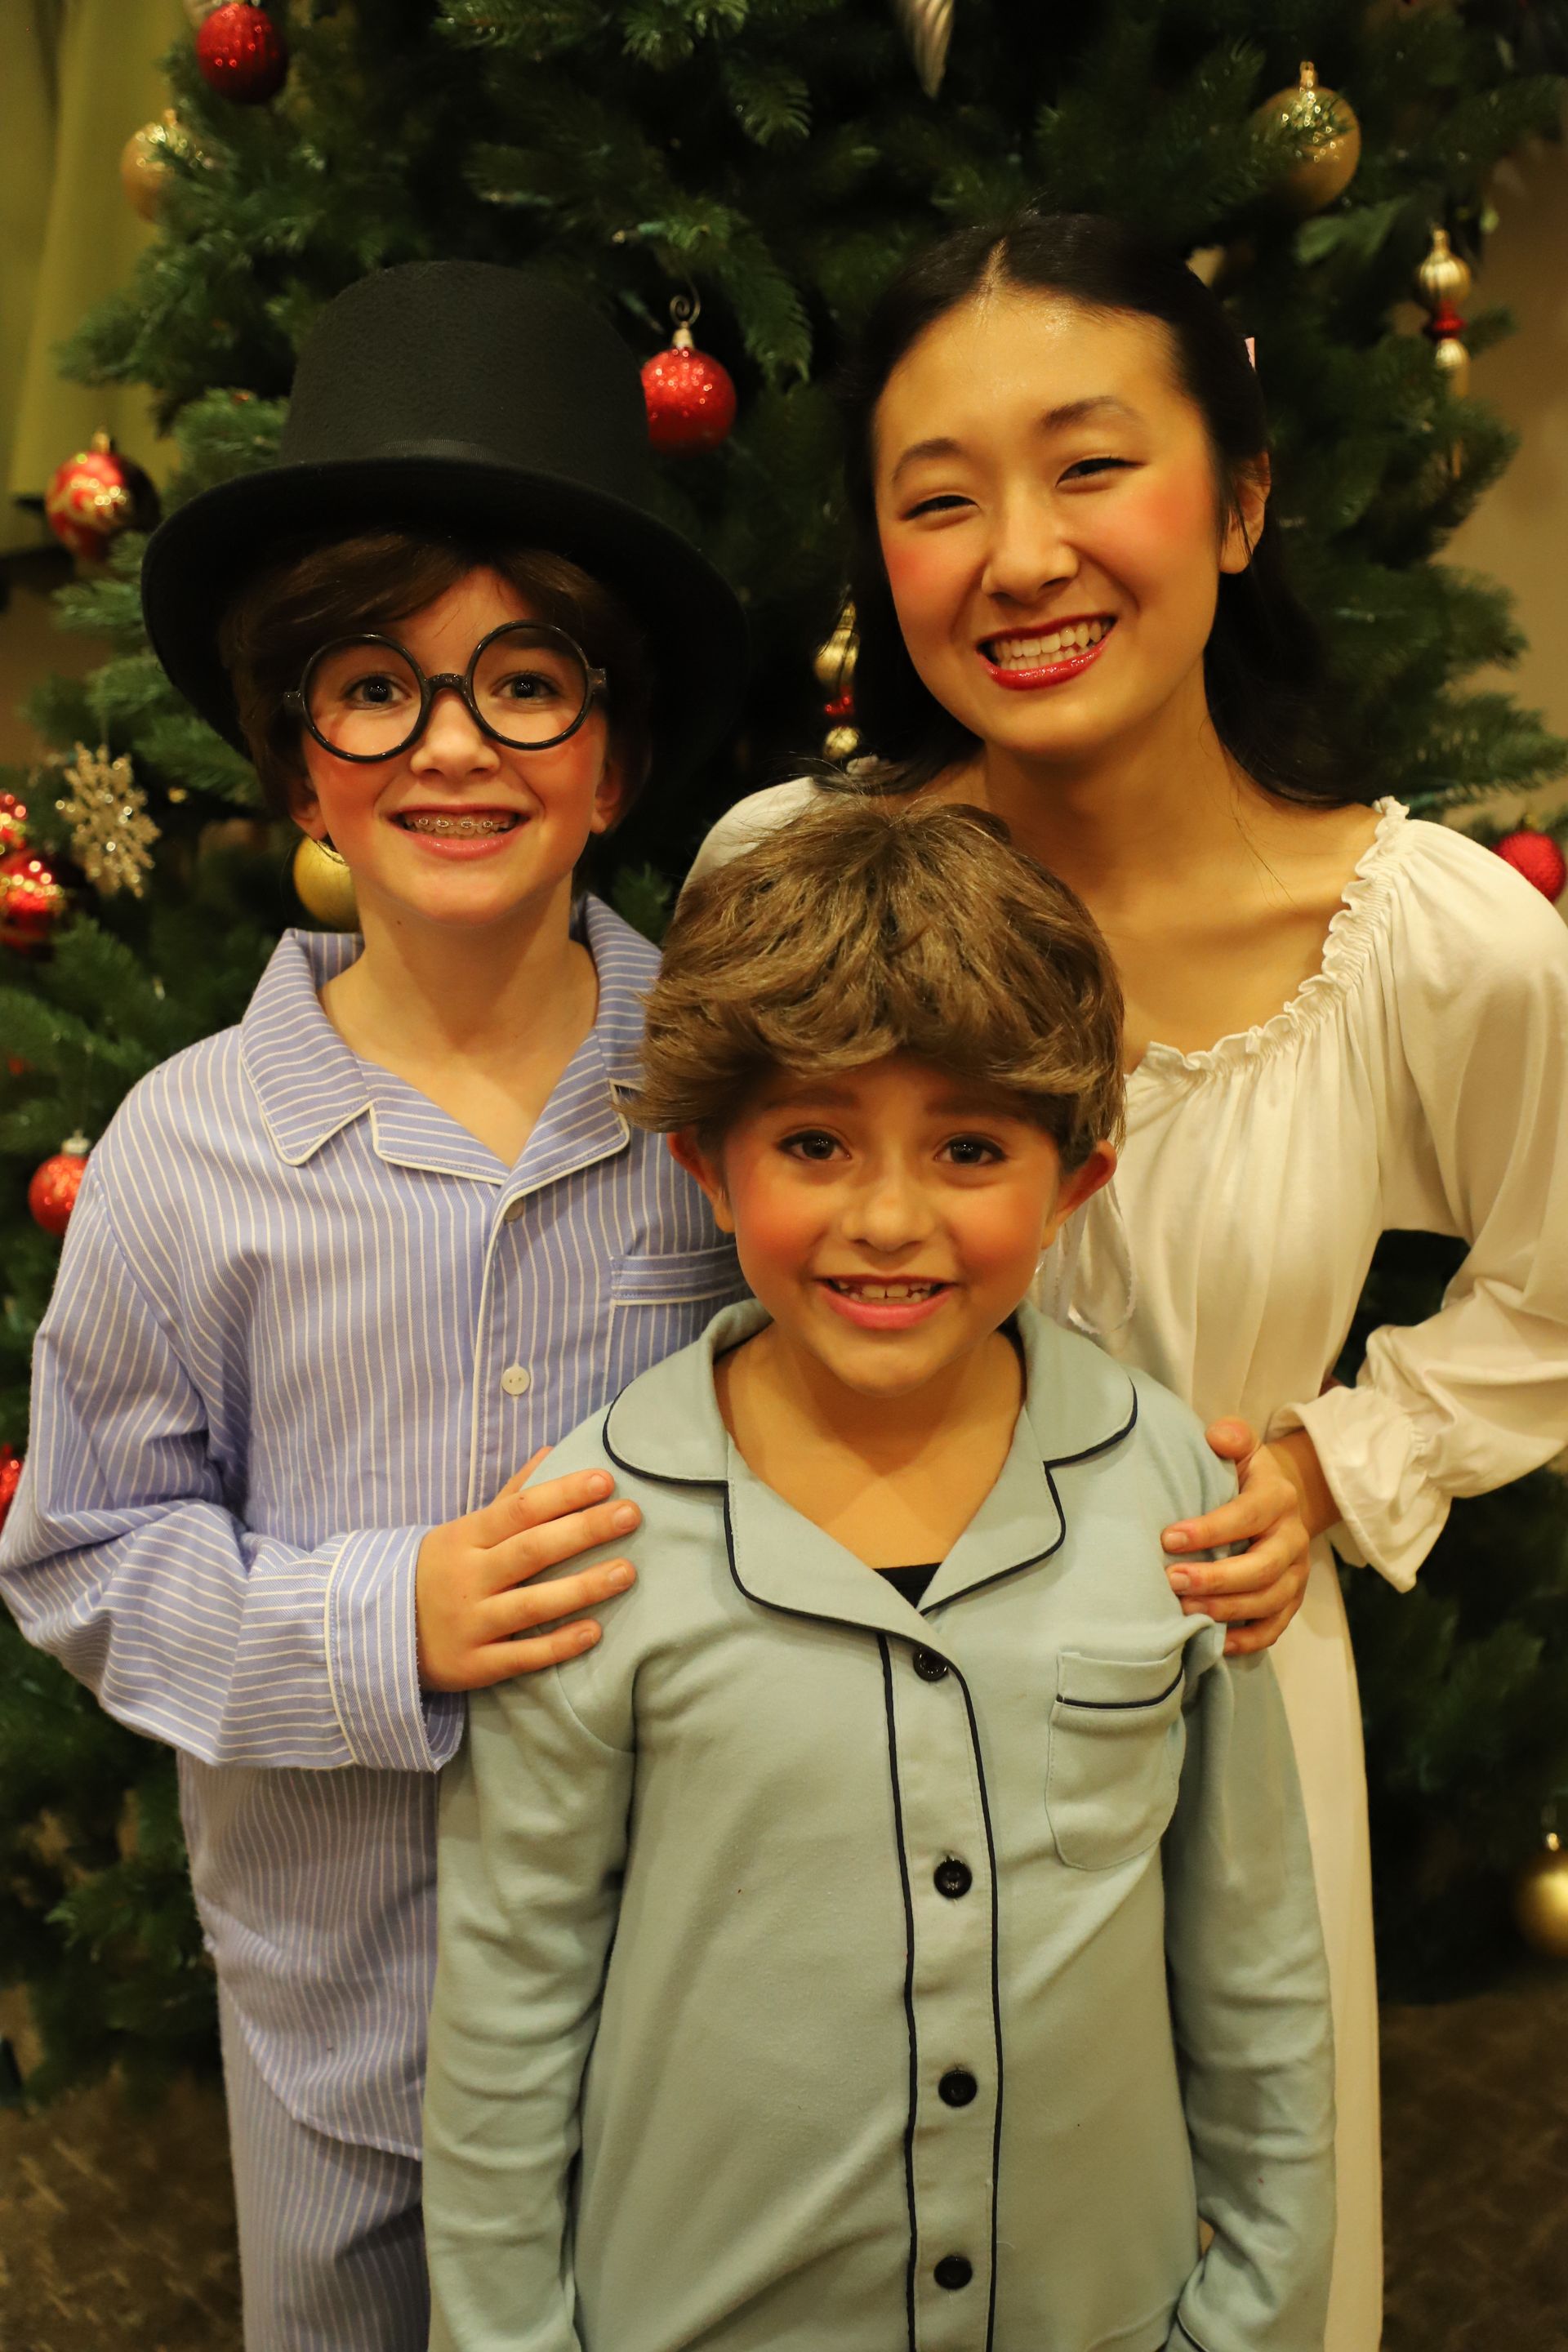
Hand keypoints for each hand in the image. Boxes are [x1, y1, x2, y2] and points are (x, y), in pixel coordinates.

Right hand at [416, 1452, 641, 1691]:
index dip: (562, 1493)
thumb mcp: (464, 1530)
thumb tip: (551, 1452)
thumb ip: (511, 1496)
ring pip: (532, 1604)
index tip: (605, 1480)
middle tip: (631, 1515)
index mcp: (464, 1538)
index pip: (519, 1510)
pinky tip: (595, 1632)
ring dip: (582, 1587)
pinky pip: (522, 1656)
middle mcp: (468, 1578)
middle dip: (584, 1531)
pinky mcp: (475, 1665)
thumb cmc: (439, 1572)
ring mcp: (470, 1623)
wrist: (381, 1632)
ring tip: (627, 1572)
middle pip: (531, 1551)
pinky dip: (558, 1645)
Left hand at [1160, 1420, 1332, 1657]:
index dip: (1209, 1530)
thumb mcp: (1244, 1447)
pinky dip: (1247, 1639)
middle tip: (1172, 1580)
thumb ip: (1232, 1437)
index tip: (1168, 1538)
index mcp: (1278, 1498)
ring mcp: (1296, 1574)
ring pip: (1268, 1601)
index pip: (1247, 1516)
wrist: (1284, 1500)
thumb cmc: (1247, 1475)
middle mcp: (1292, 1539)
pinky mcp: (1292, 1600)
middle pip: (1262, 1568)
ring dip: (1226, 1610)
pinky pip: (1275, 1627)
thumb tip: (1216, 1437)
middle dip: (1216, 1578)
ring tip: (1185, 1609)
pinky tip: (1215, 1641)